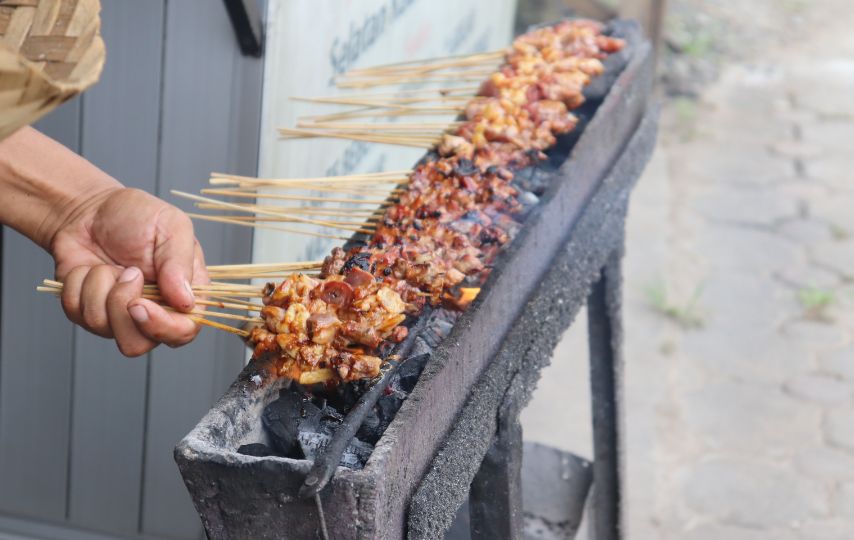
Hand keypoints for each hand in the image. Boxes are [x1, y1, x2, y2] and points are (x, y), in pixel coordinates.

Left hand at [51, 187, 208, 355]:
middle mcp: (154, 312)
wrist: (90, 210)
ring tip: (108, 264)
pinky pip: (77, 314)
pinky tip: (89, 268)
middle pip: (138, 344)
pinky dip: (79, 284)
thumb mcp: (171, 225)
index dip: (162, 327)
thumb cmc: (137, 214)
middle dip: (121, 309)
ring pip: (103, 329)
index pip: (183, 331)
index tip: (139, 304)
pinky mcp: (88, 311)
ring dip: (99, 288)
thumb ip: (180, 262)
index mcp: (184, 295)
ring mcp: (119, 315)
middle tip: (123, 273)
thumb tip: (186, 301)